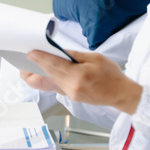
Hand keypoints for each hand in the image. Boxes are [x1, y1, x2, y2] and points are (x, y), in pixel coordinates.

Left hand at [25, 49, 141, 113]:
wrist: (120, 93)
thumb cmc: (111, 75)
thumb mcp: (95, 58)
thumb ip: (74, 55)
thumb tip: (57, 52)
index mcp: (79, 76)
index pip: (54, 66)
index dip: (40, 58)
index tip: (30, 53)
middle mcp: (71, 87)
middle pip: (46, 76)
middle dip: (34, 66)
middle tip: (28, 57)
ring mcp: (70, 94)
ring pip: (47, 83)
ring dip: (39, 73)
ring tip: (35, 62)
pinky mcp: (70, 97)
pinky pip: (54, 86)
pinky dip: (49, 78)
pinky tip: (47, 70)